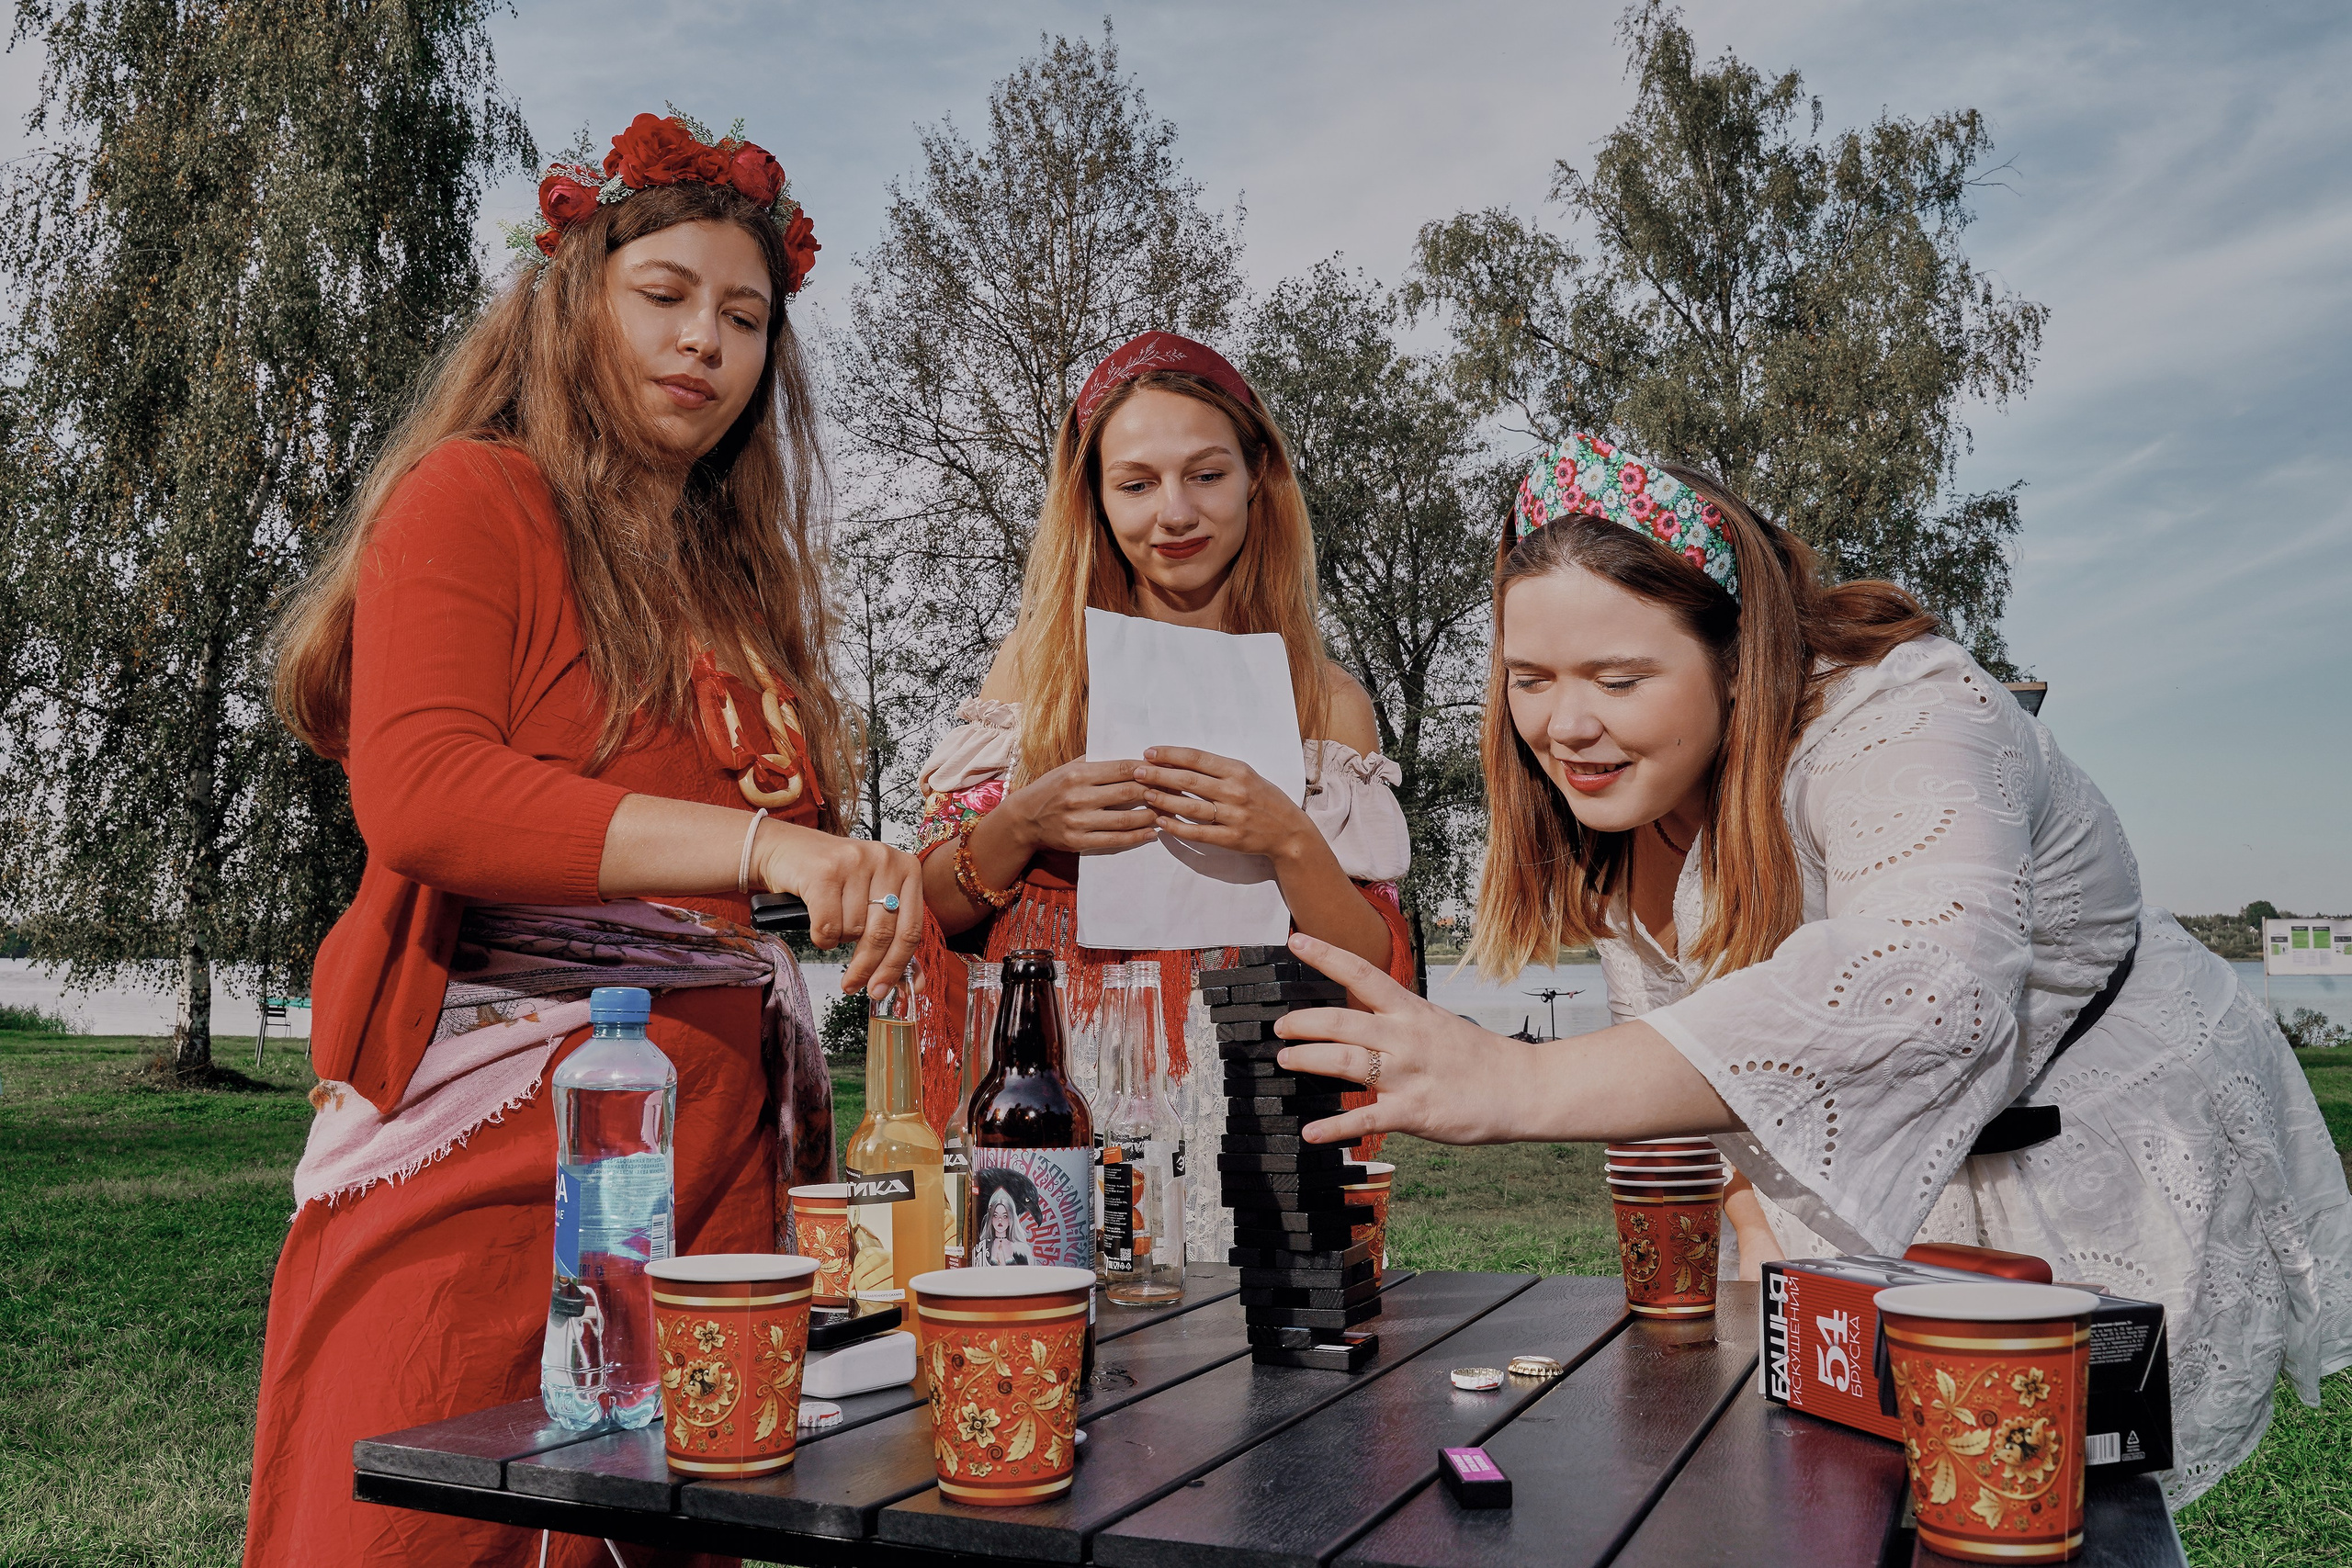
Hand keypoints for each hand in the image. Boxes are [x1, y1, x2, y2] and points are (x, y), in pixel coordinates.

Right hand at [751, 822, 922, 998]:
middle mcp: (886, 860)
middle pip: (883, 934)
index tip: (882, 989)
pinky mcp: (824, 872)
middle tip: (852, 985)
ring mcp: (855, 863)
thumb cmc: (835, 878)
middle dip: (866, 967)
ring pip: (853, 931)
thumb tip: (914, 985)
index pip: (911, 929)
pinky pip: (828, 926)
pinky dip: (821, 937)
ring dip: (839, 940)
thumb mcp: (872, 900)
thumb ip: (896, 939)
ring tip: (832, 922)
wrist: (790, 850)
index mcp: (908, 868)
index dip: (896, 966)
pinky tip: (818, 925)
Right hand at [1006, 758, 1159, 856]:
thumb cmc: (1050, 788)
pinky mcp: (1079, 841)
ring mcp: (1079, 821)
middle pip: (1129, 792)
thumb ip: (1096, 762)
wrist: (1023, 819)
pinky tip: (1152, 833)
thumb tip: (1133, 758)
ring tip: (1167, 812)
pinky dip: (1137, 837)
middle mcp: (1079, 796)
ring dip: (1151, 815)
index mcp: (1079, 774)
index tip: (1167, 770)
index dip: (1149, 769)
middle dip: (1156, 791)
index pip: (1123, 768)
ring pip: (1126, 818)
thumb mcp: (1068, 768)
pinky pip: (1115, 840)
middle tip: (1176, 791)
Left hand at [1133, 746, 1313, 861]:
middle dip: (1159, 775)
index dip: (1170, 754)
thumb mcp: (1246, 775)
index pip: (1197, 758)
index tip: (1149, 752)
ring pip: (1190, 806)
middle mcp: (1235, 791)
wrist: (1289, 831)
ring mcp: (1233, 816)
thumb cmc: (1264, 799)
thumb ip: (1217, 769)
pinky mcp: (1231, 839)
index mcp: (1238, 770)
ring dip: (1163, 799)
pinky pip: (1197, 832)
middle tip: (1137, 772)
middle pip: (1189, 780)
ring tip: (1144, 794)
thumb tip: (1179, 761)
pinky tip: (1161, 821)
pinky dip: (1177, 827)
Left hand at [1270, 933, 1539, 1145]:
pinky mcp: (1413, 1112)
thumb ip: (1397, 1019)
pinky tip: (1311, 1133)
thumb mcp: (1435, 1023)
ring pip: (1345, 1061)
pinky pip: (1365, 1118)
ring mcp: (1407, 1075)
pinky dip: (1334, 1127)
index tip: (1296, 940)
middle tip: (1279, 1027)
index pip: (1363, 973)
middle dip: (1303, 1022)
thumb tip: (1359, 1013)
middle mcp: (1405, 1038)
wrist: (1523, 1088)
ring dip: (1308, 1059)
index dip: (1326, 955)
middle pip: (1342, 1021)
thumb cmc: (1478, 1058)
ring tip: (1285, 1060)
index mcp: (1411, 1011)